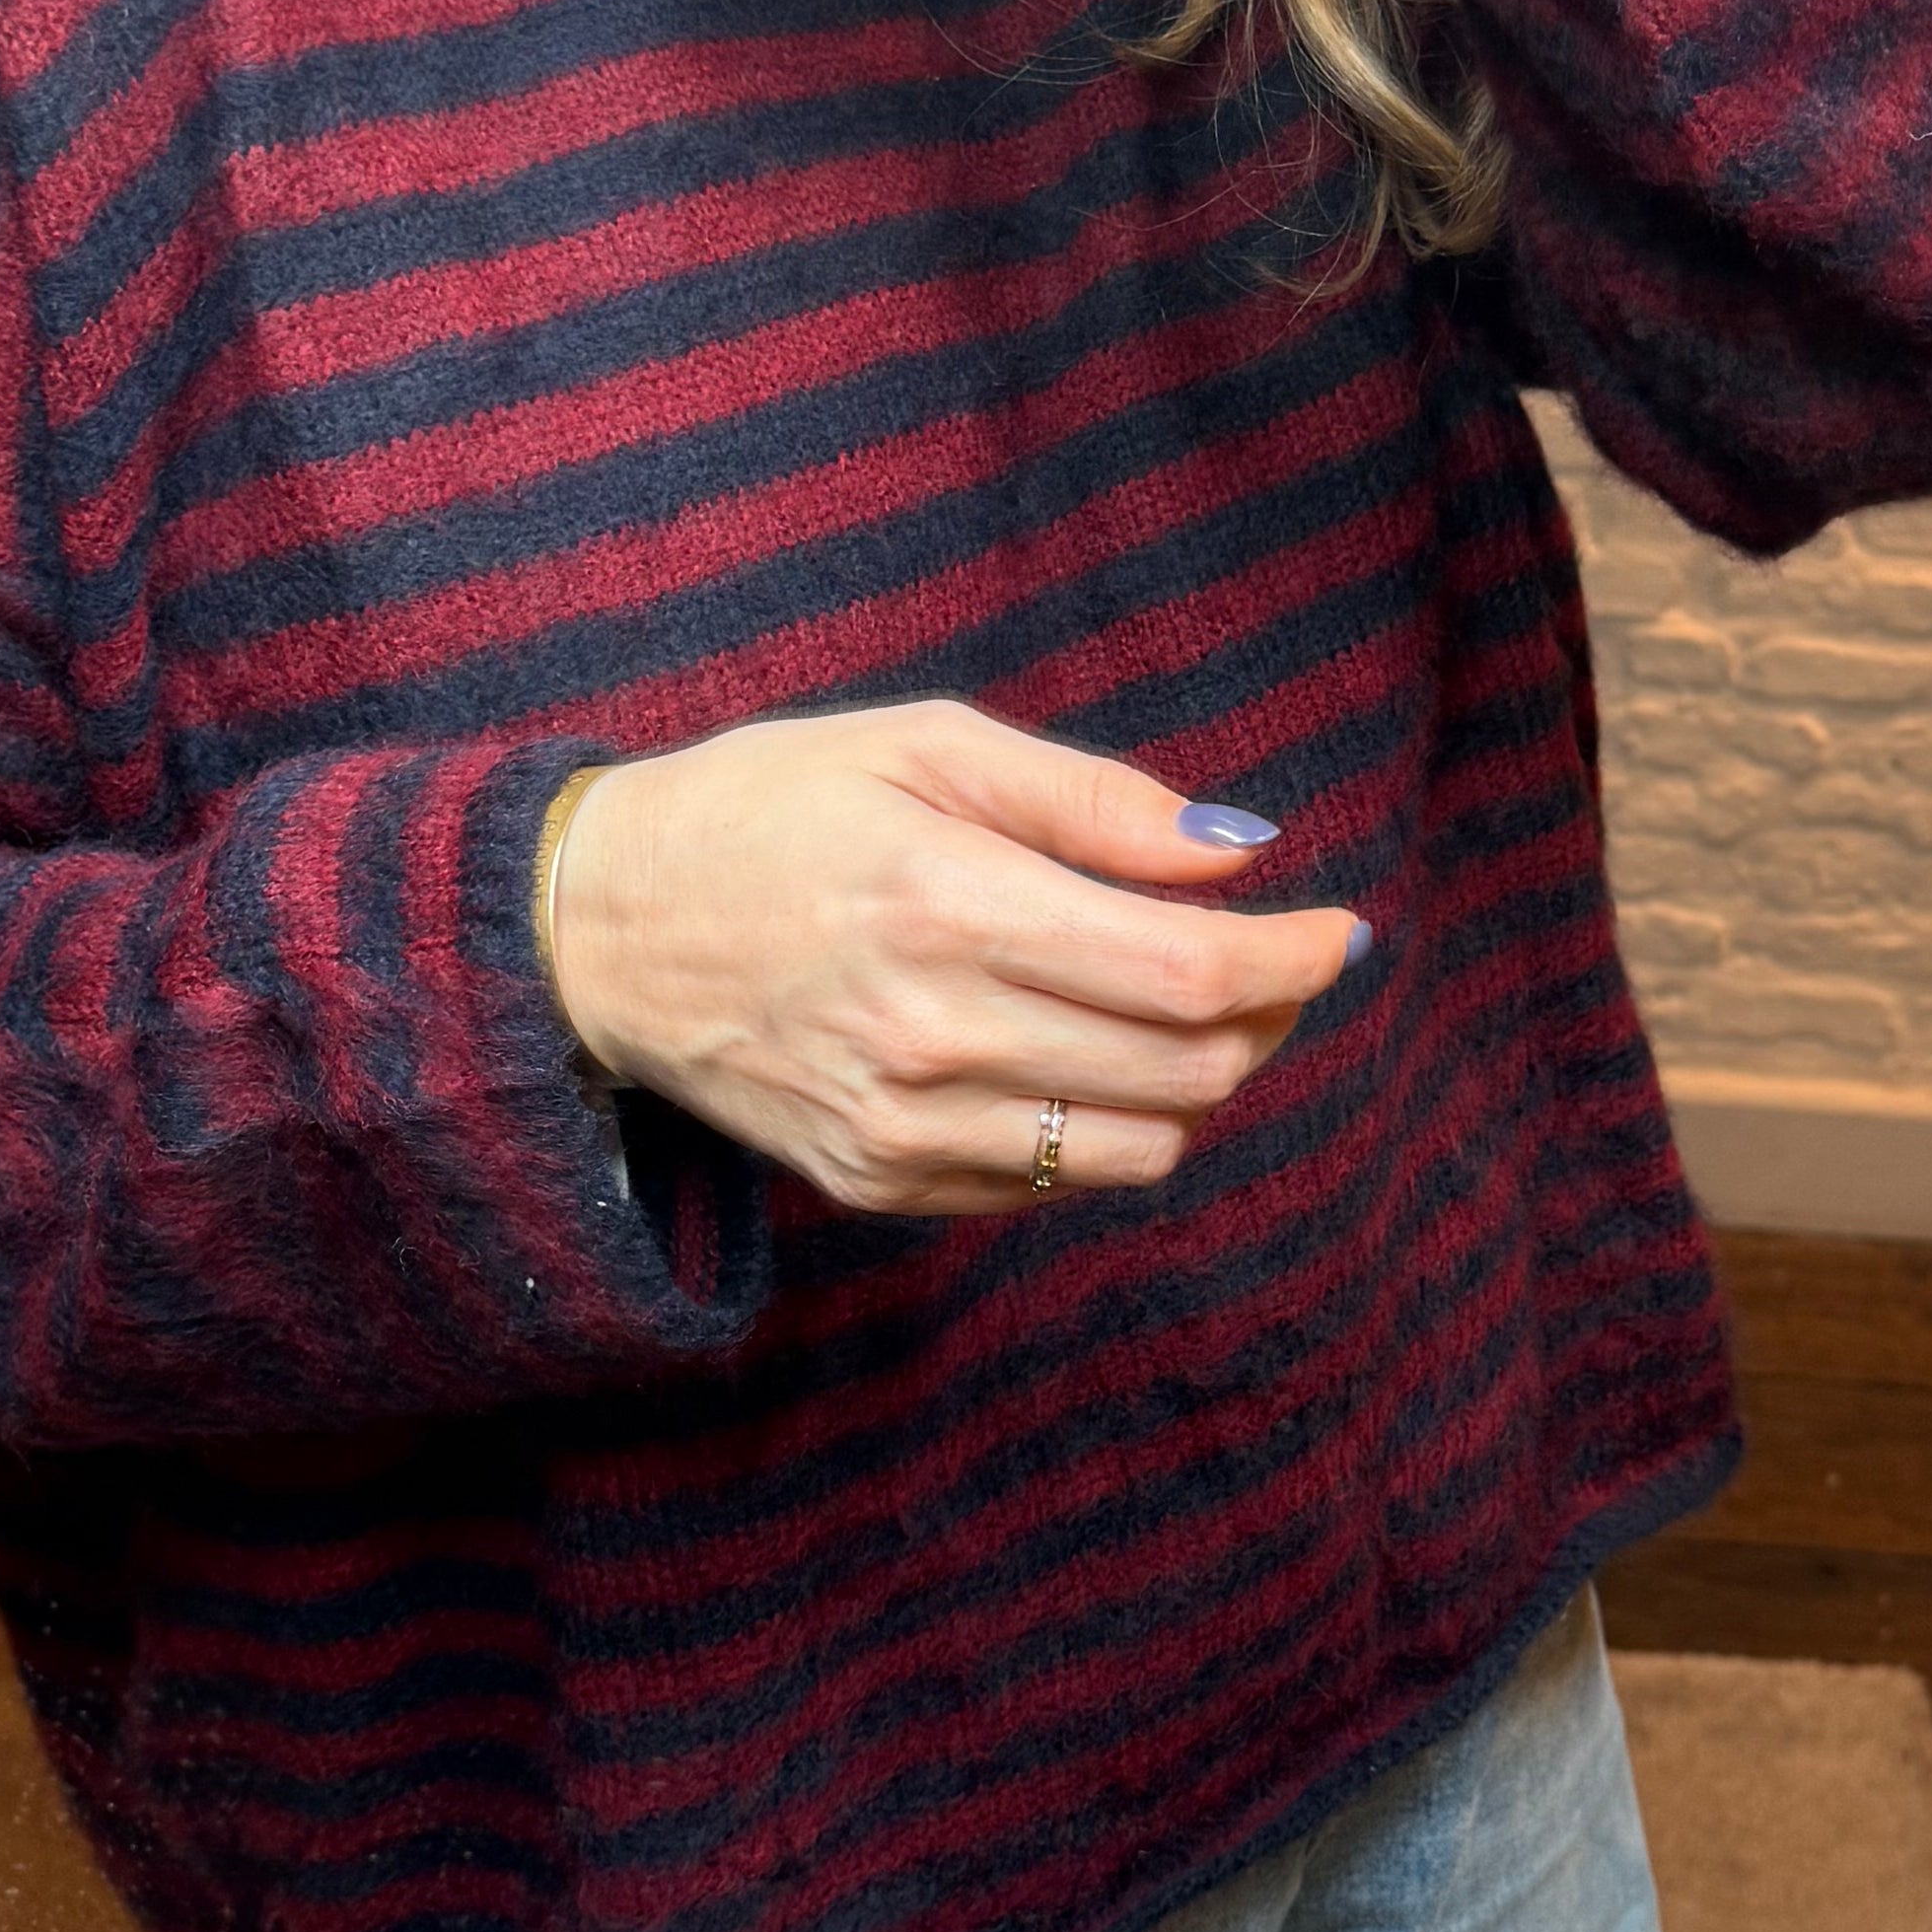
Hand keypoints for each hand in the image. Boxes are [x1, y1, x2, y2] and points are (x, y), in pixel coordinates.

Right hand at [543, 700, 1365, 1217]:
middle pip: (1186, 1069)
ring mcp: (903, 1127)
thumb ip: (1092, 801)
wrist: (595, 928)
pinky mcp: (879, 1183)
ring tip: (1177, 1011)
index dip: (1293, 957)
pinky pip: (1054, 1183)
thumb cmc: (767, 810)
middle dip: (1264, 1017)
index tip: (1336, 931)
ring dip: (1197, 1084)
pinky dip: (1105, 1124)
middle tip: (1268, 962)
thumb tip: (1236, 849)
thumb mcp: (921, 747)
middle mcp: (931, 1035)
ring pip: (1140, 1148)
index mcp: (948, 905)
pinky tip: (1075, 1053)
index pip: (1187, 970)